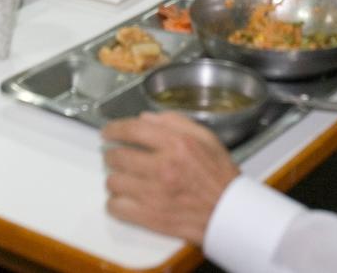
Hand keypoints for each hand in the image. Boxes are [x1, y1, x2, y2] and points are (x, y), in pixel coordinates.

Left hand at [101, 112, 239, 244]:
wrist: (228, 213)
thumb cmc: (219, 176)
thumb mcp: (205, 138)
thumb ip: (175, 122)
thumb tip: (145, 119)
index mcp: (176, 145)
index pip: (132, 130)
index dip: (114, 129)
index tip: (108, 132)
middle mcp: (163, 167)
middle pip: (117, 156)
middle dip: (113, 155)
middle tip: (117, 157)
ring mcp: (154, 194)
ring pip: (112, 182)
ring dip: (116, 179)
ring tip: (126, 179)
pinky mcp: (150, 217)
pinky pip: (115, 207)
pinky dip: (116, 203)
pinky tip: (126, 199)